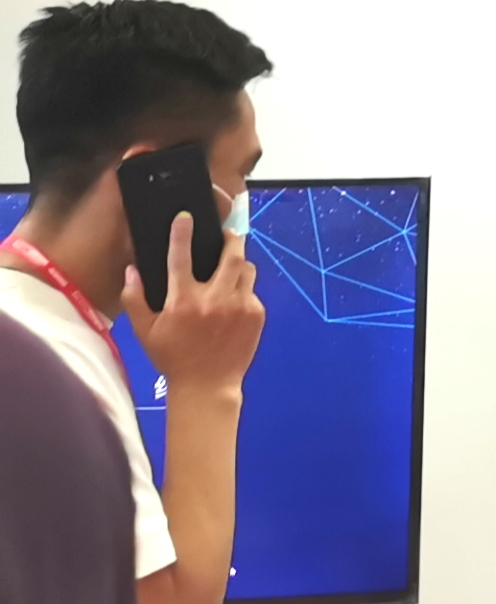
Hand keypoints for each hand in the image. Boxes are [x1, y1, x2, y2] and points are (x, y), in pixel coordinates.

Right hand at [126, 212, 261, 396]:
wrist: (207, 386)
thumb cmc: (172, 358)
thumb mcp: (144, 331)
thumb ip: (135, 298)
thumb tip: (132, 270)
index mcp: (183, 301)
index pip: (180, 257)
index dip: (182, 233)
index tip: (186, 217)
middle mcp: (215, 299)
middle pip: (231, 255)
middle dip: (231, 239)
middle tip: (226, 234)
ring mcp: (240, 306)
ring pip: (247, 270)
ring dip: (239, 263)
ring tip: (230, 265)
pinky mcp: (256, 315)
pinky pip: (252, 291)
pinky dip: (243, 289)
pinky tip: (233, 299)